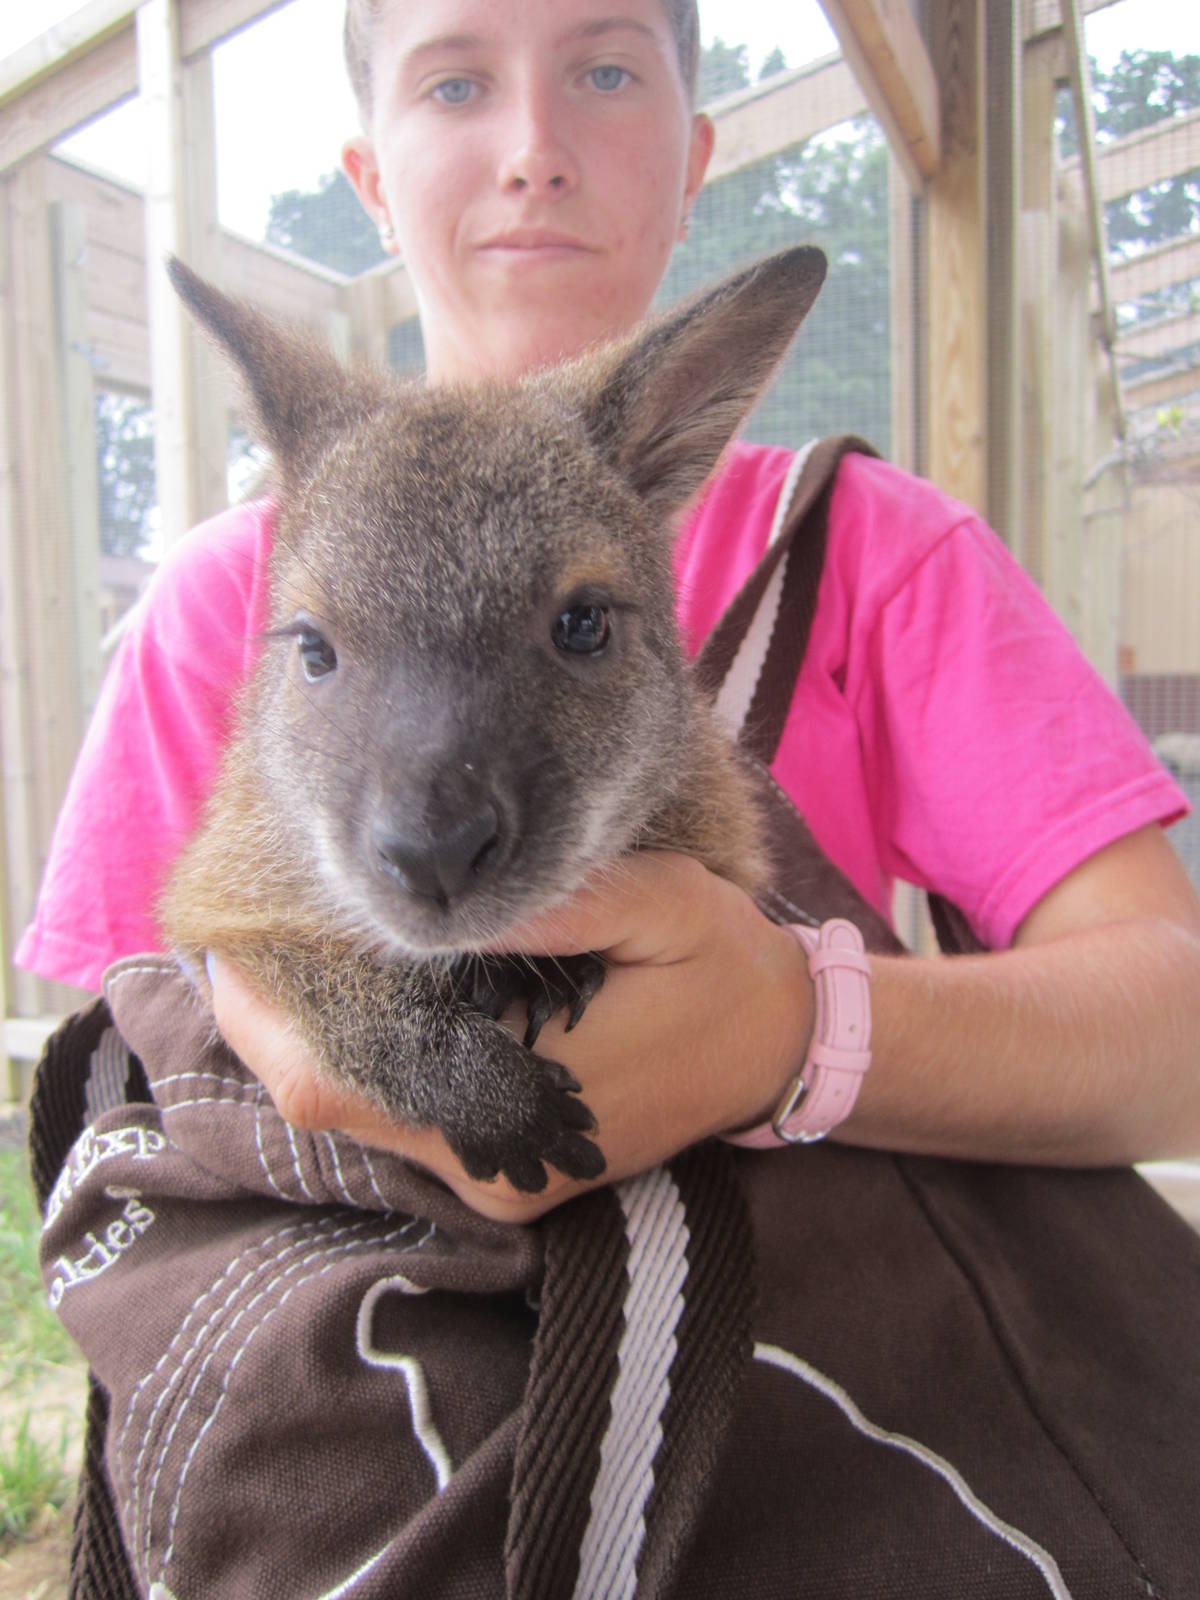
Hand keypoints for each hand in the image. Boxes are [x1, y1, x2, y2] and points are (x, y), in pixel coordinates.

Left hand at [210, 852, 813, 1222]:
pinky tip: (374, 993)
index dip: (265, 1021)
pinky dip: (373, 1059)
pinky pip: (408, 1121)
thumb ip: (553, 905)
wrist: (780, 1050)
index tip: (231, 943)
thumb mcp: (655, 904)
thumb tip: (441, 898)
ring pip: (364, 1118)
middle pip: (330, 1107)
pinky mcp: (509, 1175)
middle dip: (276, 1022)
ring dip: (321, 1040)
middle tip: (256, 929)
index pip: (338, 1084)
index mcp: (516, 1108)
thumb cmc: (722, 967)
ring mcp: (498, 1181)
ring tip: (307, 949)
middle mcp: (490, 1167)